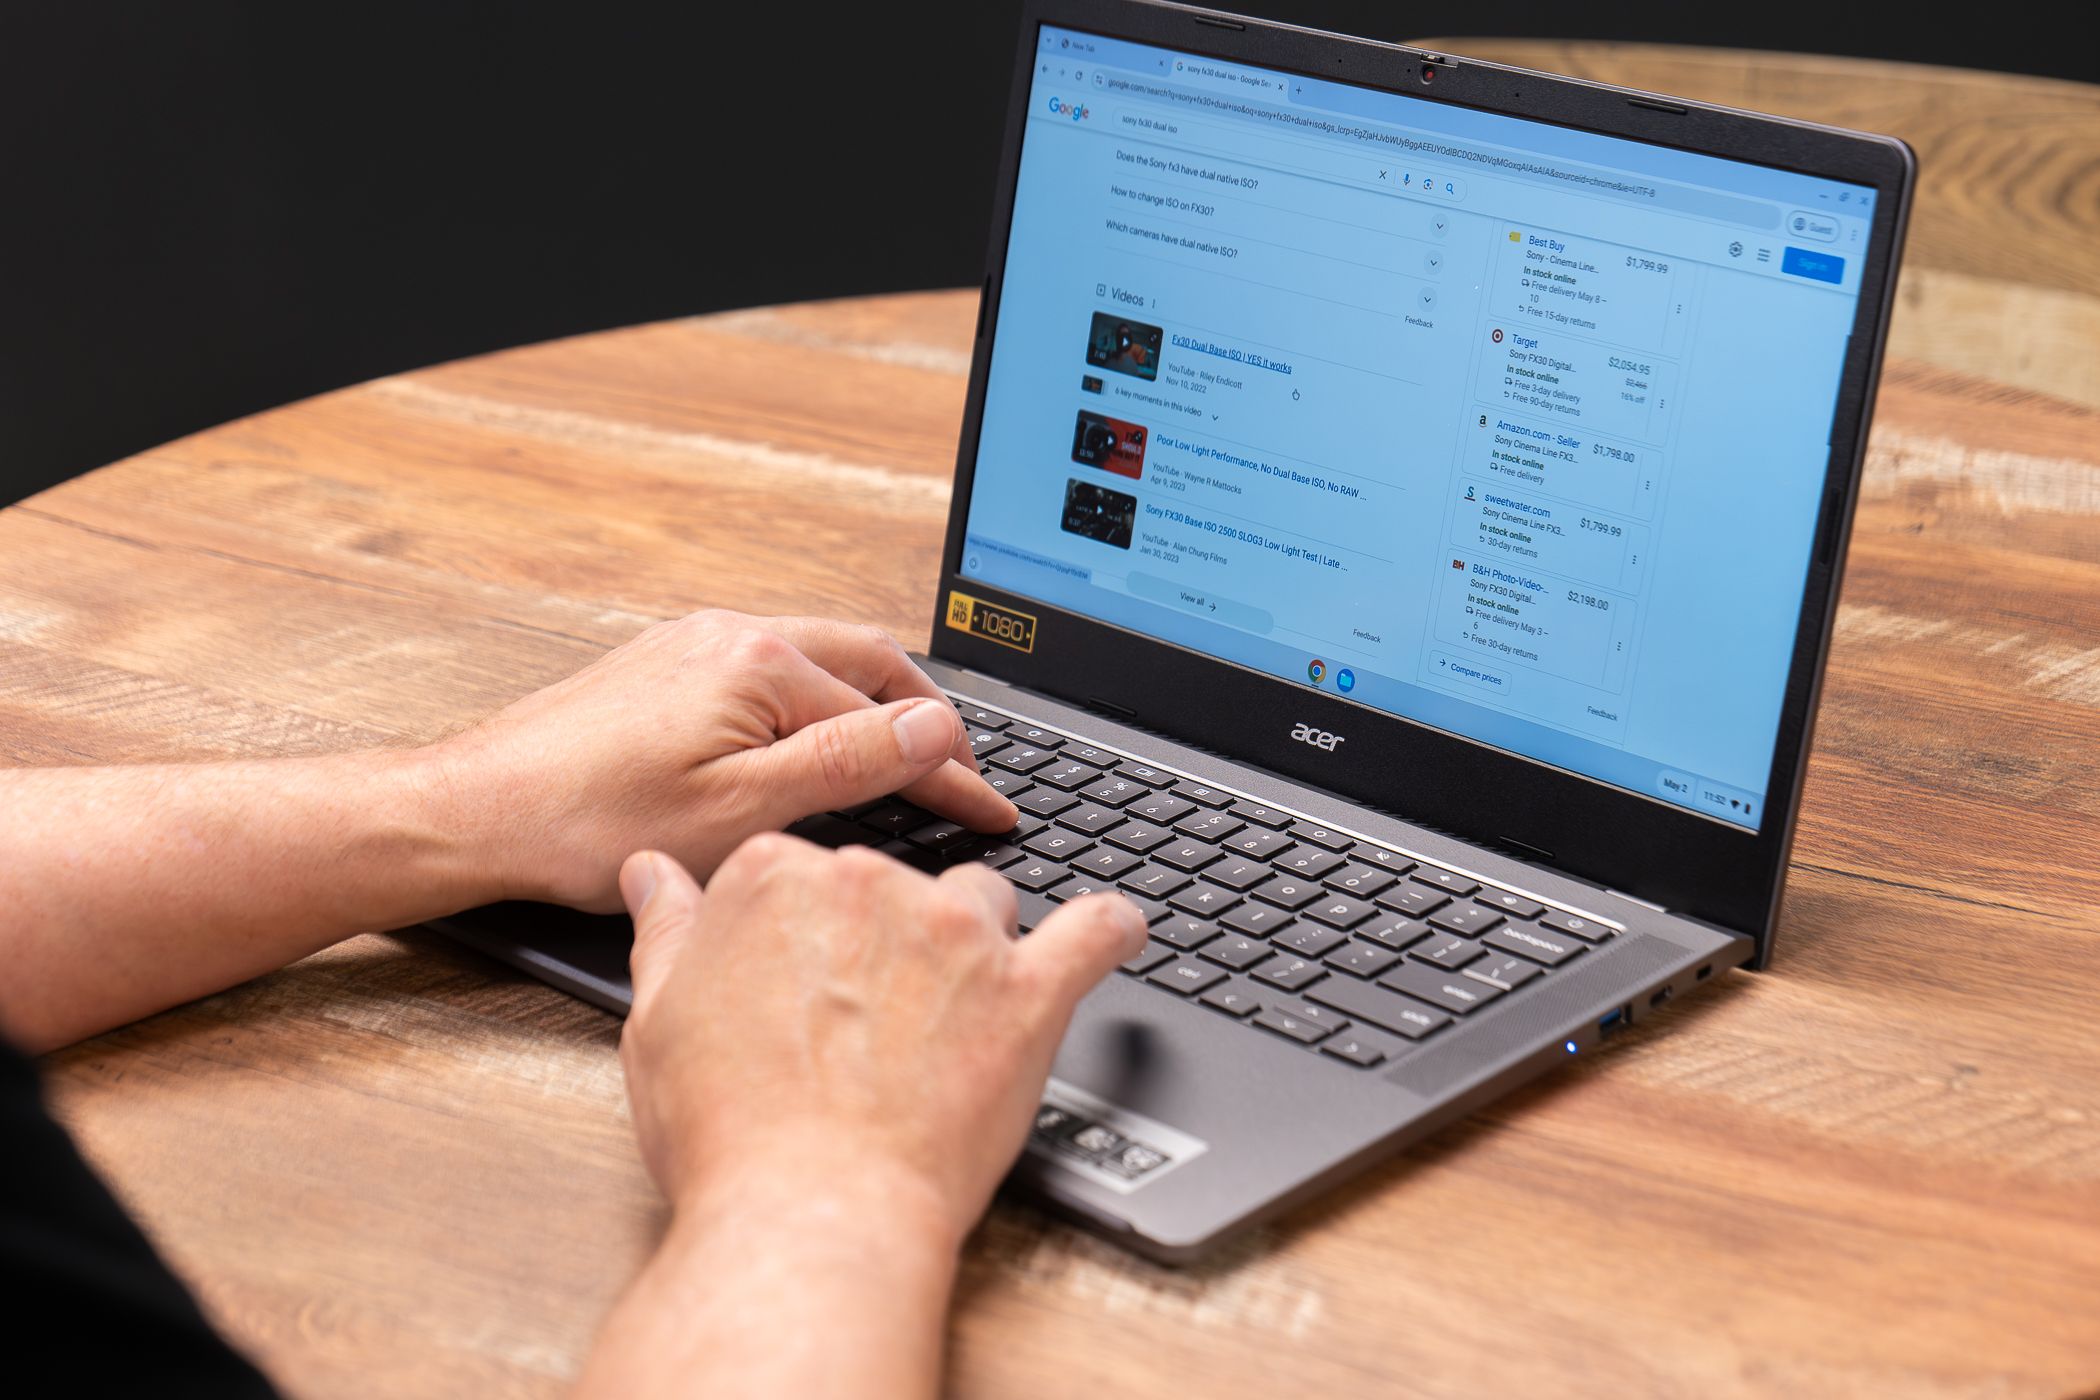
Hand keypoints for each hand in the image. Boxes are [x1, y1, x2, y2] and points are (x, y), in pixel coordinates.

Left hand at [433, 610, 1015, 910]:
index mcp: (760, 664)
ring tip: (904, 753)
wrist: (475, 811)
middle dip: (925, 712)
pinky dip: (816, 701)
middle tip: (962, 768)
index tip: (994, 808)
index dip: (952, 773)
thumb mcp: (740, 812)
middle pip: (866, 662)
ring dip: (871, 701)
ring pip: (817, 660)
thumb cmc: (589, 824)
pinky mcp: (664, 664)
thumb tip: (933, 730)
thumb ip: (846, 765)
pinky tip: (813, 740)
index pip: (891, 720)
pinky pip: (769, 668)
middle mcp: (731, 635)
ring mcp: (694, 643)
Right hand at [614, 836, 1147, 1245]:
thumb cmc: (730, 1131)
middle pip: (896, 880)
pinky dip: (1110, 929)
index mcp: (775, 878)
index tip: (809, 974)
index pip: (805, 867)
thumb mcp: (658, 1021)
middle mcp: (869, 882)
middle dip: (888, 936)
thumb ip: (667, 932)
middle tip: (869, 1020)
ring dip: (977, 941)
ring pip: (984, 900)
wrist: (812, 1210)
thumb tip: (654, 874)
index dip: (809, 928)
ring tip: (959, 1011)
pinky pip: (1094, 931)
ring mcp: (954, 932)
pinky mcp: (1027, 989)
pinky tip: (1116, 931)